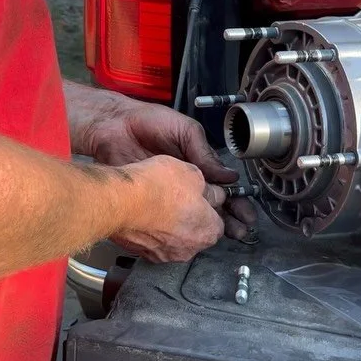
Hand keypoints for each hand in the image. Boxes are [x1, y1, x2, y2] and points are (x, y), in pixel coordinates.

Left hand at [68, 86, 257, 243]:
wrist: (114, 127)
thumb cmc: (149, 122)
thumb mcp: (185, 131)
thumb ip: (204, 153)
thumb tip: (228, 176)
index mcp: (198, 162)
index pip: (222, 186)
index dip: (236, 200)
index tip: (247, 215)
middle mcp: (186, 181)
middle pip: (212, 205)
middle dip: (228, 219)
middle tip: (240, 232)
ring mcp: (168, 192)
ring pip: (192, 215)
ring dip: (209, 228)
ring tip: (224, 238)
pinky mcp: (150, 199)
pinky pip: (168, 216)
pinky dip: (179, 227)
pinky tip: (190, 236)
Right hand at [113, 155, 225, 262]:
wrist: (121, 200)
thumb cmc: (157, 187)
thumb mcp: (193, 174)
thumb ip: (208, 188)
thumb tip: (213, 193)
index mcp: (208, 232)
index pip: (218, 222)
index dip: (208, 206)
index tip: (201, 195)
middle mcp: (189, 250)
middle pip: (195, 233)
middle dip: (189, 217)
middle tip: (178, 197)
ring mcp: (164, 255)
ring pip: (172, 239)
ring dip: (168, 225)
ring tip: (158, 203)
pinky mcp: (142, 253)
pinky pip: (152, 242)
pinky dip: (150, 230)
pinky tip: (144, 212)